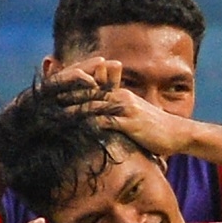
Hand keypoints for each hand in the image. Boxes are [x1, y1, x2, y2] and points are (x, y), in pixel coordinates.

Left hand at [53, 60, 192, 157]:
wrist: (179, 134)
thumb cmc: (157, 131)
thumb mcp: (134, 120)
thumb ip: (119, 119)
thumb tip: (105, 127)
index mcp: (119, 94)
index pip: (90, 88)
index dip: (71, 91)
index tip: (51, 96)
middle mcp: (120, 96)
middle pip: (87, 92)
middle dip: (64, 96)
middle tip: (43, 101)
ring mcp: (124, 108)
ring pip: (91, 104)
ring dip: (70, 108)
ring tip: (50, 114)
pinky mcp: (128, 122)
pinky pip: (103, 120)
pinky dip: (85, 123)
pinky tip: (71, 129)